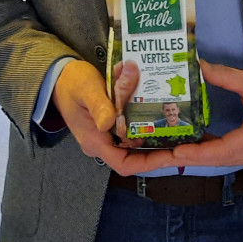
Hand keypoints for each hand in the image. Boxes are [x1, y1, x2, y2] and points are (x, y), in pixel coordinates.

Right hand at [51, 59, 180, 175]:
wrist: (59, 76)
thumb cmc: (71, 83)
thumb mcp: (85, 89)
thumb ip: (98, 105)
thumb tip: (110, 122)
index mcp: (95, 141)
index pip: (124, 164)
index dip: (148, 163)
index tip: (170, 156)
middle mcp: (102, 142)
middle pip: (134, 156)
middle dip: (158, 151)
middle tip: (183, 142)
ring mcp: (106, 134)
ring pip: (135, 143)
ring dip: (154, 137)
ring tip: (178, 130)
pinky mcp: (111, 124)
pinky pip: (131, 130)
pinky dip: (146, 124)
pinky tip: (162, 116)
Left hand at [169, 59, 242, 168]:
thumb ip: (227, 77)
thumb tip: (201, 67)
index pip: (225, 149)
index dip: (200, 152)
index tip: (178, 151)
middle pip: (219, 159)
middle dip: (191, 158)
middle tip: (163, 155)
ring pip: (222, 160)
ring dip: (197, 157)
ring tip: (170, 153)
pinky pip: (227, 156)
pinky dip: (209, 153)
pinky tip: (192, 147)